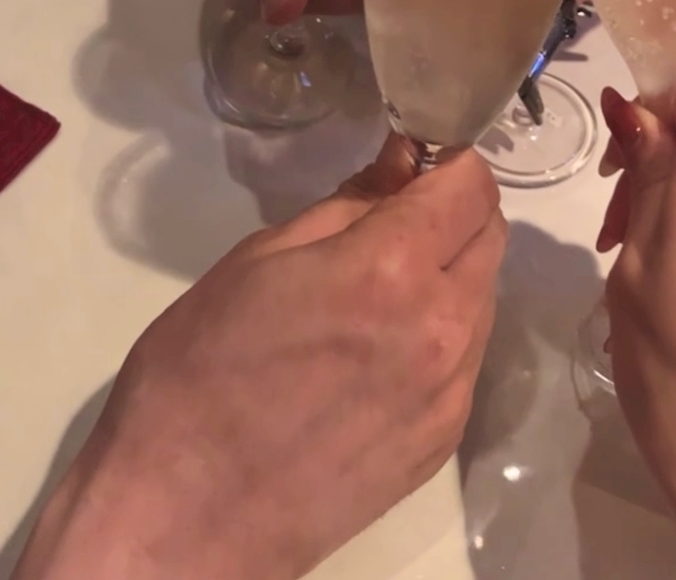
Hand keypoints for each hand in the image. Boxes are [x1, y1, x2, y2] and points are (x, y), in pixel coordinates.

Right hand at [14, 139, 506, 579]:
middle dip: (456, 211)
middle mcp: (444, 328)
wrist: (184, 514)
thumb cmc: (199, 368)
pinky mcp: (446, 439)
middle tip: (395, 220)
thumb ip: (348, 204)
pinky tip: (381, 351)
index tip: (417, 164)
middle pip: (492, 236)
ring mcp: (452, 391)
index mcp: (392, 271)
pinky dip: (442, 331)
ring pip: (484, 296)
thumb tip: (403, 162)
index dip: (451, 161)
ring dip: (451, 272)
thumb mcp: (259, 260)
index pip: (472, 186)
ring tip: (380, 291)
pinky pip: (468, 357)